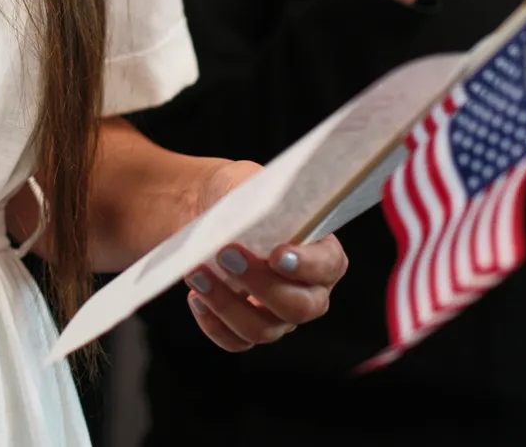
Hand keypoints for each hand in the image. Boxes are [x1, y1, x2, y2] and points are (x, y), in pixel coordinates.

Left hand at [182, 161, 347, 352]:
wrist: (204, 210)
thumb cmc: (236, 196)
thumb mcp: (249, 184)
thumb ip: (260, 200)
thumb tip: (256, 217)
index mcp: (320, 251)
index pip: (329, 266)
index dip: (307, 265)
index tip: (276, 254)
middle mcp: (308, 291)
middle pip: (299, 307)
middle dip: (260, 284)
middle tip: (225, 254)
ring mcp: (279, 316)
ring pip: (263, 329)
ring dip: (227, 304)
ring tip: (196, 273)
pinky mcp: (248, 328)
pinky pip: (236, 342)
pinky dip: (214, 325)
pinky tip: (196, 297)